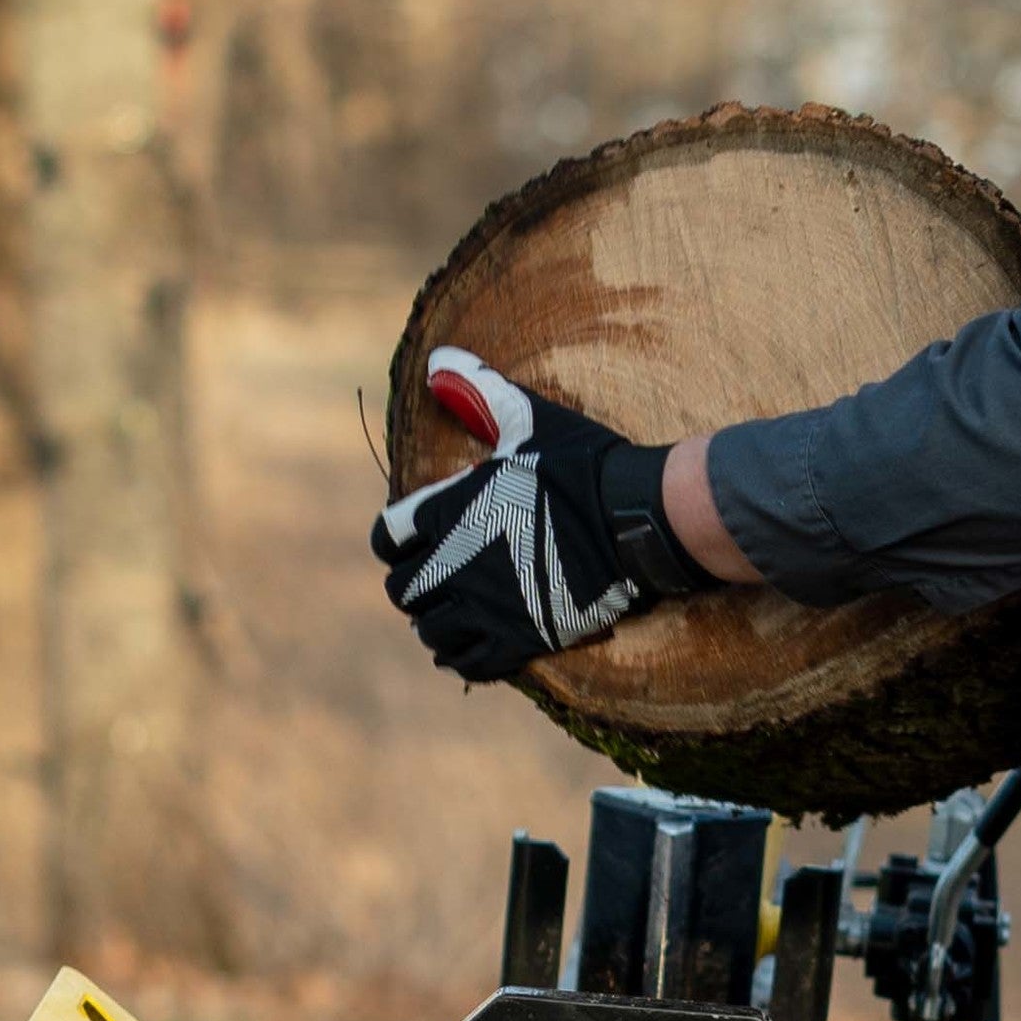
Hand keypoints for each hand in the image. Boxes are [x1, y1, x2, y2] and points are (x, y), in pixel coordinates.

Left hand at [372, 348, 698, 680]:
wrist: (633, 518)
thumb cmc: (580, 466)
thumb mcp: (527, 420)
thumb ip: (476, 392)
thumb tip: (436, 359)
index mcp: (449, 509)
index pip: (387, 537)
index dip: (396, 540)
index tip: (413, 540)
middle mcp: (454, 561)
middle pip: (401, 589)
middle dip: (414, 584)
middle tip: (435, 578)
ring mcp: (484, 604)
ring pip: (429, 630)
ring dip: (434, 623)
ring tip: (449, 613)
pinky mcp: (517, 637)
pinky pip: (467, 662)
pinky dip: (461, 656)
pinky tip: (467, 647)